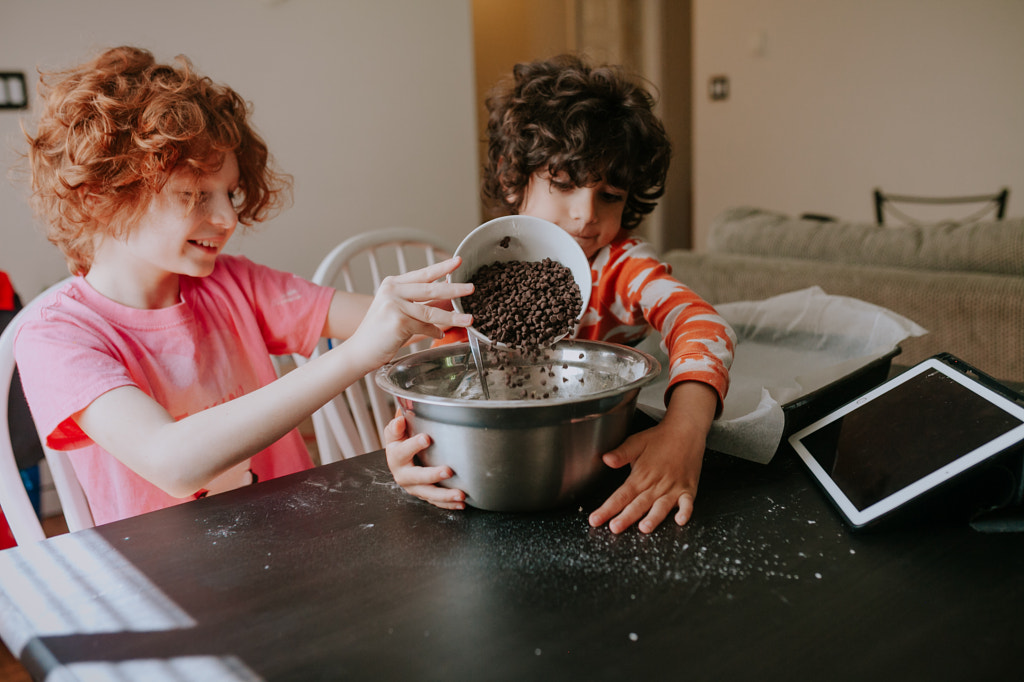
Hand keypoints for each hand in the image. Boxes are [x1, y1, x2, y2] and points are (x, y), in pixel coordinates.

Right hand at [344, 257, 472, 369]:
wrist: (360, 351)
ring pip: (432, 310)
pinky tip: (439, 334)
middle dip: (454, 288)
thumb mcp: (398, 311)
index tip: (458, 261)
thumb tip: (448, 300)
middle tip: (472, 287)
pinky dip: (434, 332)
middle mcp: (392, 290)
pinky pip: (425, 327)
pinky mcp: (399, 321)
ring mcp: (394, 305)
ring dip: (453, 316)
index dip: (442, 267)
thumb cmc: (380, 333)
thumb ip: (420, 304)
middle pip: (430, 288)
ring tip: (469, 318)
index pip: (422, 274)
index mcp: (392, 284)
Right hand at [385, 414, 465, 509]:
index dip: (413, 445)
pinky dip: (449, 504)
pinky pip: (436, 501)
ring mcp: (414, 487)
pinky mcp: (424, 494)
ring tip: (461, 494)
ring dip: (445, 495)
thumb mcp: (394, 433)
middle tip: (448, 471)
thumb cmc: (400, 443)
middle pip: (416, 477)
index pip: (402, 451)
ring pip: (429, 493)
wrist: (398, 461)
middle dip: (432, 475)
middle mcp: (402, 475)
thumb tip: (400, 419)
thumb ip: (396, 426)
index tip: (426, 438)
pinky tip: (461, 503)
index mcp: (395, 457)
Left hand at [588, 382, 717, 533]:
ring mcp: (673, 488)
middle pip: (638, 504)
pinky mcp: (688, 489)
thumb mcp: (636, 442)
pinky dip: (685, 511)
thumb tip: (605, 459)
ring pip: (661, 506)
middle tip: (614, 528)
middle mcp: (656, 484)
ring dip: (653, 517)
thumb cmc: (660, 439)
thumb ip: (621, 453)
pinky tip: (680, 520)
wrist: (686, 431)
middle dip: (625, 517)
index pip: (621, 495)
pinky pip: (687, 502)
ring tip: (644, 528)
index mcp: (641, 475)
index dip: (607, 508)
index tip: (595, 519)